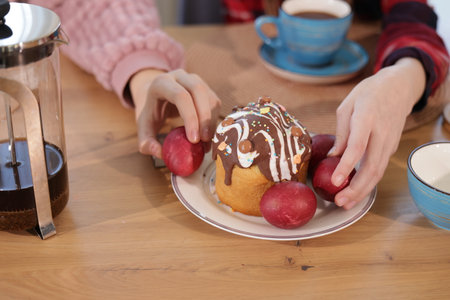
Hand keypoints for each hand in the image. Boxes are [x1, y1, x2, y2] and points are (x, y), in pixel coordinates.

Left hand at [130, 68, 220, 158]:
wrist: (157, 97)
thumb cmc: (151, 113)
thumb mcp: (144, 127)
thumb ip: (146, 142)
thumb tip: (159, 153)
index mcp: (161, 83)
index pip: (180, 96)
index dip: (190, 117)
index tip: (193, 140)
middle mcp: (180, 76)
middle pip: (198, 91)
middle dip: (204, 118)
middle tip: (204, 141)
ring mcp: (194, 80)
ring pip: (210, 97)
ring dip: (211, 121)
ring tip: (206, 142)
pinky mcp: (205, 87)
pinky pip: (215, 102)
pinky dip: (214, 120)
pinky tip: (208, 135)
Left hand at [329, 58, 425, 208]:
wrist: (399, 87)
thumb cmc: (369, 93)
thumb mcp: (347, 105)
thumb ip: (341, 132)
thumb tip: (332, 157)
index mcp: (366, 118)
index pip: (357, 147)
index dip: (346, 166)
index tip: (335, 181)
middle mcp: (381, 133)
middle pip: (371, 166)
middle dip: (355, 188)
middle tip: (339, 202)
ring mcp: (389, 141)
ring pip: (378, 172)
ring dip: (362, 191)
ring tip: (345, 203)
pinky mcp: (391, 147)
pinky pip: (379, 168)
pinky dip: (368, 183)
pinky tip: (356, 191)